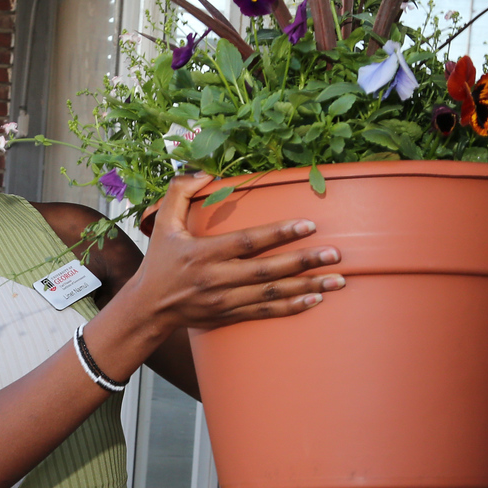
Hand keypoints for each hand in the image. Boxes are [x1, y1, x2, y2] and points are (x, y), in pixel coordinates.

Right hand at [122, 173, 345, 332]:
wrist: (149, 307)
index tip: (308, 225)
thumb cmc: (160, 262)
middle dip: (303, 262)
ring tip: (337, 280)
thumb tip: (204, 172)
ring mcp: (225, 301)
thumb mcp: (162, 223)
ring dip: (307, 287)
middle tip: (335, 254)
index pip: (247, 242)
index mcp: (203, 254)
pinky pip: (266, 312)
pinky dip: (292, 308)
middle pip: (267, 270)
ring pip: (272, 294)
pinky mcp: (230, 316)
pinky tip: (315, 300)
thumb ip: (179, 192)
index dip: (279, 233)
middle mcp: (216, 279)